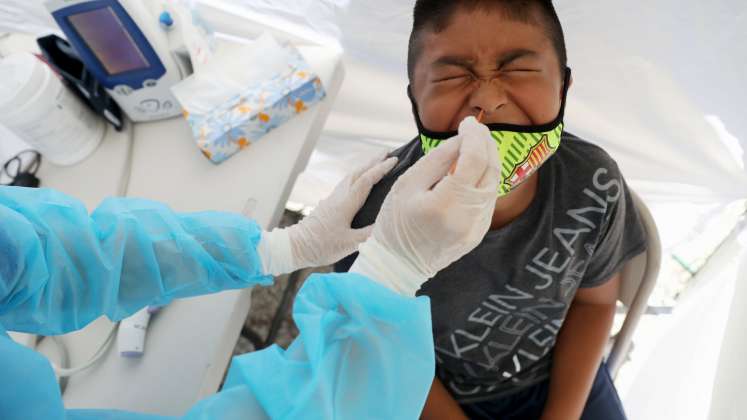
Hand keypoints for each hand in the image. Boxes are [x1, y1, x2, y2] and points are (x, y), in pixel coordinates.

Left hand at [259, 154, 396, 274]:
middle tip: (388, 153)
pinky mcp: (328, 203)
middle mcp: (339, 196)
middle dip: (374, 161)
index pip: (366, 181)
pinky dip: (356, 176)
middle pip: (358, 172)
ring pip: (350, 176)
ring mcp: (332, 198)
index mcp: (345, 204)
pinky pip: (345, 183)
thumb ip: (368, 234)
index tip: (394, 160)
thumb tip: (386, 225)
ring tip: (376, 163)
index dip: (381, 169)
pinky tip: (359, 181)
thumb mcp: (348, 244)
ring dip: (365, 167)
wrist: (296, 246)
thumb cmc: (321, 246)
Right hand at [351, 116, 499, 295]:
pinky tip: (471, 170)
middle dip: (485, 144)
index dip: (474, 136)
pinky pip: (488, 199)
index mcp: (446, 203)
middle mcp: (468, 217)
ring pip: (493, 184)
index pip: (473, 159)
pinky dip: (484, 179)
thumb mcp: (407, 185)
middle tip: (474, 129)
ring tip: (474, 145)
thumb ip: (436, 159)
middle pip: (490, 170)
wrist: (398, 266)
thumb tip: (461, 139)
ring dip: (488, 160)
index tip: (465, 122)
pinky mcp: (478, 233)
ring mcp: (477, 228)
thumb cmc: (395, 224)